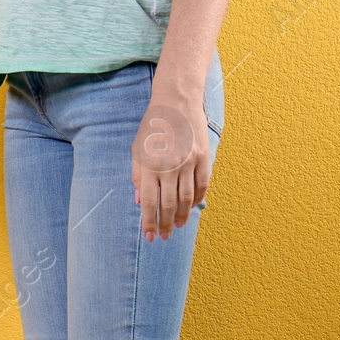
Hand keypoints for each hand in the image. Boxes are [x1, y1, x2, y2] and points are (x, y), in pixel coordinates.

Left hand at [132, 93, 209, 239]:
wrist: (176, 102)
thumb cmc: (152, 127)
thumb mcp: (137, 150)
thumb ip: (138, 176)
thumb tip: (140, 201)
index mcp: (150, 166)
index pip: (149, 203)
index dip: (149, 223)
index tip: (150, 237)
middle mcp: (169, 167)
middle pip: (168, 205)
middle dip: (165, 224)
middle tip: (165, 236)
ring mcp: (188, 162)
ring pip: (186, 198)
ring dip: (182, 215)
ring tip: (178, 226)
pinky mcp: (203, 157)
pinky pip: (202, 185)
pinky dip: (197, 199)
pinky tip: (192, 207)